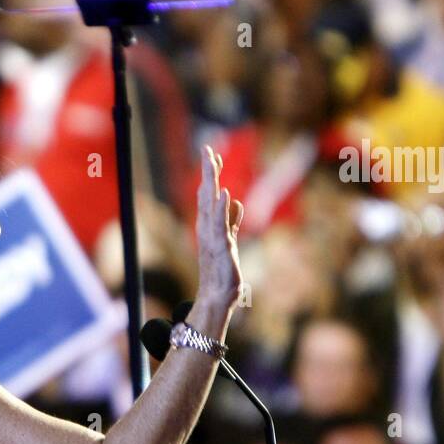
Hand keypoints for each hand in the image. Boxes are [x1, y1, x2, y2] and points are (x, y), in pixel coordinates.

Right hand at [194, 145, 243, 312]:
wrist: (217, 295)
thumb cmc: (223, 270)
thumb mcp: (230, 240)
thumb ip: (232, 220)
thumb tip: (236, 202)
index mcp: (210, 224)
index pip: (210, 194)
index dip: (211, 173)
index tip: (211, 153)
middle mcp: (207, 227)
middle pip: (207, 193)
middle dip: (207, 171)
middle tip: (207, 148)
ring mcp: (213, 235)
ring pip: (211, 204)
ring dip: (211, 183)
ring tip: (211, 162)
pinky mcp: (221, 246)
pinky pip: (221, 223)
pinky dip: (222, 208)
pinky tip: (224, 193)